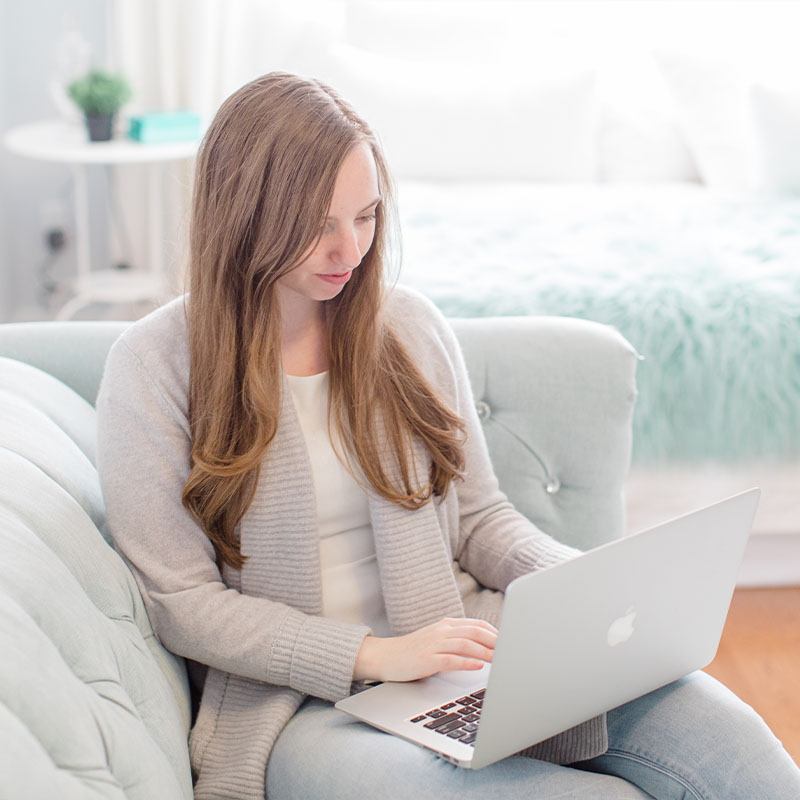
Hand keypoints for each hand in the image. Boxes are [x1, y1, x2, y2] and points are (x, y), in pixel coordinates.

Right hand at [353, 617, 497, 682]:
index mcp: (446, 625)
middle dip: (495, 641)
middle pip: (474, 632)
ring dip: (485, 652)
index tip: (510, 642)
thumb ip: (458, 640)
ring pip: (465, 644)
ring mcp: (433, 644)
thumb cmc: (415, 651)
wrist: (386, 656)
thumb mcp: (438, 639)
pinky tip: (478, 666)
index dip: (495, 633)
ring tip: (500, 659)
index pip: (477, 625)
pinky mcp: (426, 659)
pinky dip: (466, 662)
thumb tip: (485, 647)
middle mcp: (442, 631)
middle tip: (511, 651)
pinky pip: (449, 659)